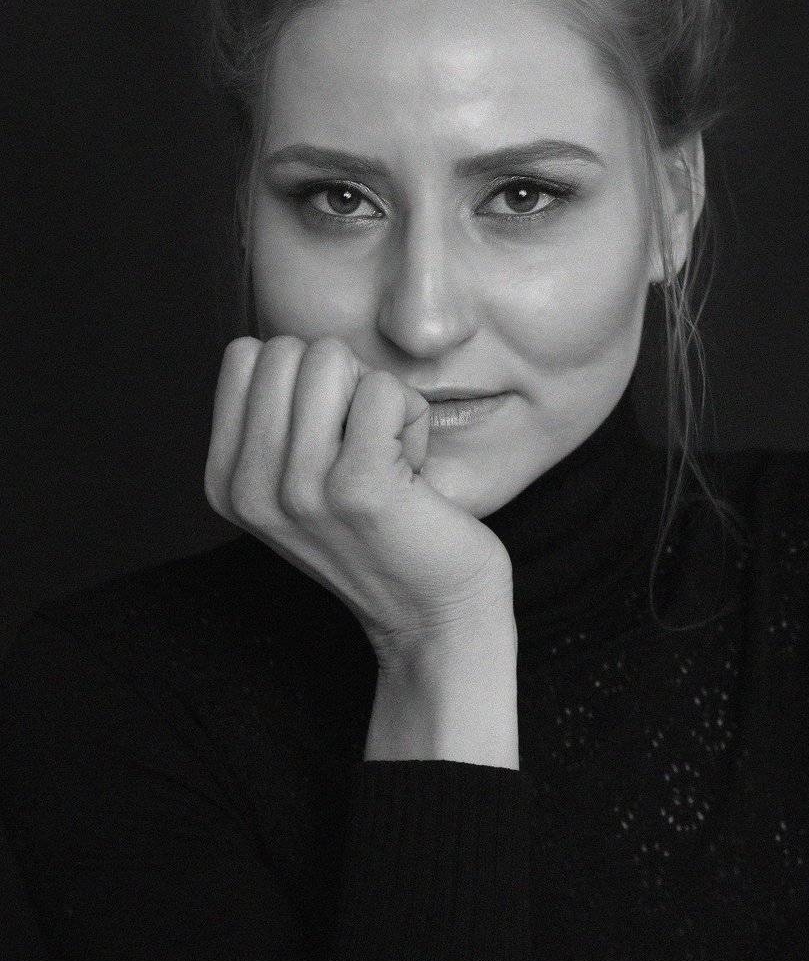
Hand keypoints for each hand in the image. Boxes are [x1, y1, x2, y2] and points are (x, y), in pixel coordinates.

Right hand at [204, 335, 514, 665]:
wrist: (432, 615)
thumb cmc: (381, 529)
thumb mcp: (298, 480)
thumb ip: (275, 417)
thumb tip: (282, 344)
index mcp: (225, 479)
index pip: (244, 354)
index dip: (302, 375)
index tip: (329, 435)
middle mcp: (249, 487)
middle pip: (288, 348)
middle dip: (342, 380)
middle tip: (365, 445)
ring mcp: (300, 489)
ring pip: (332, 358)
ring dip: (378, 397)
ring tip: (388, 455)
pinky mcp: (358, 488)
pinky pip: (385, 389)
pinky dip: (413, 416)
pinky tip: (413, 469)